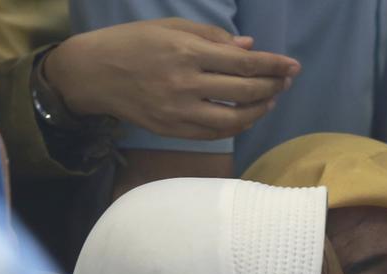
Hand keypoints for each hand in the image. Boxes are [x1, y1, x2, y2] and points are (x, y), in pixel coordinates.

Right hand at [45, 18, 299, 140]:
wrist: (94, 74)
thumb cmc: (133, 43)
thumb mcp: (170, 27)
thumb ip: (212, 38)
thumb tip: (249, 48)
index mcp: (186, 53)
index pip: (243, 62)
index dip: (273, 65)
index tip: (293, 66)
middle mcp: (186, 84)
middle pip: (244, 91)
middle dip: (272, 86)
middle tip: (286, 80)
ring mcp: (180, 112)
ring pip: (235, 118)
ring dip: (260, 110)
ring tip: (271, 99)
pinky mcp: (174, 130)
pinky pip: (216, 133)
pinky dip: (237, 125)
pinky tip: (247, 114)